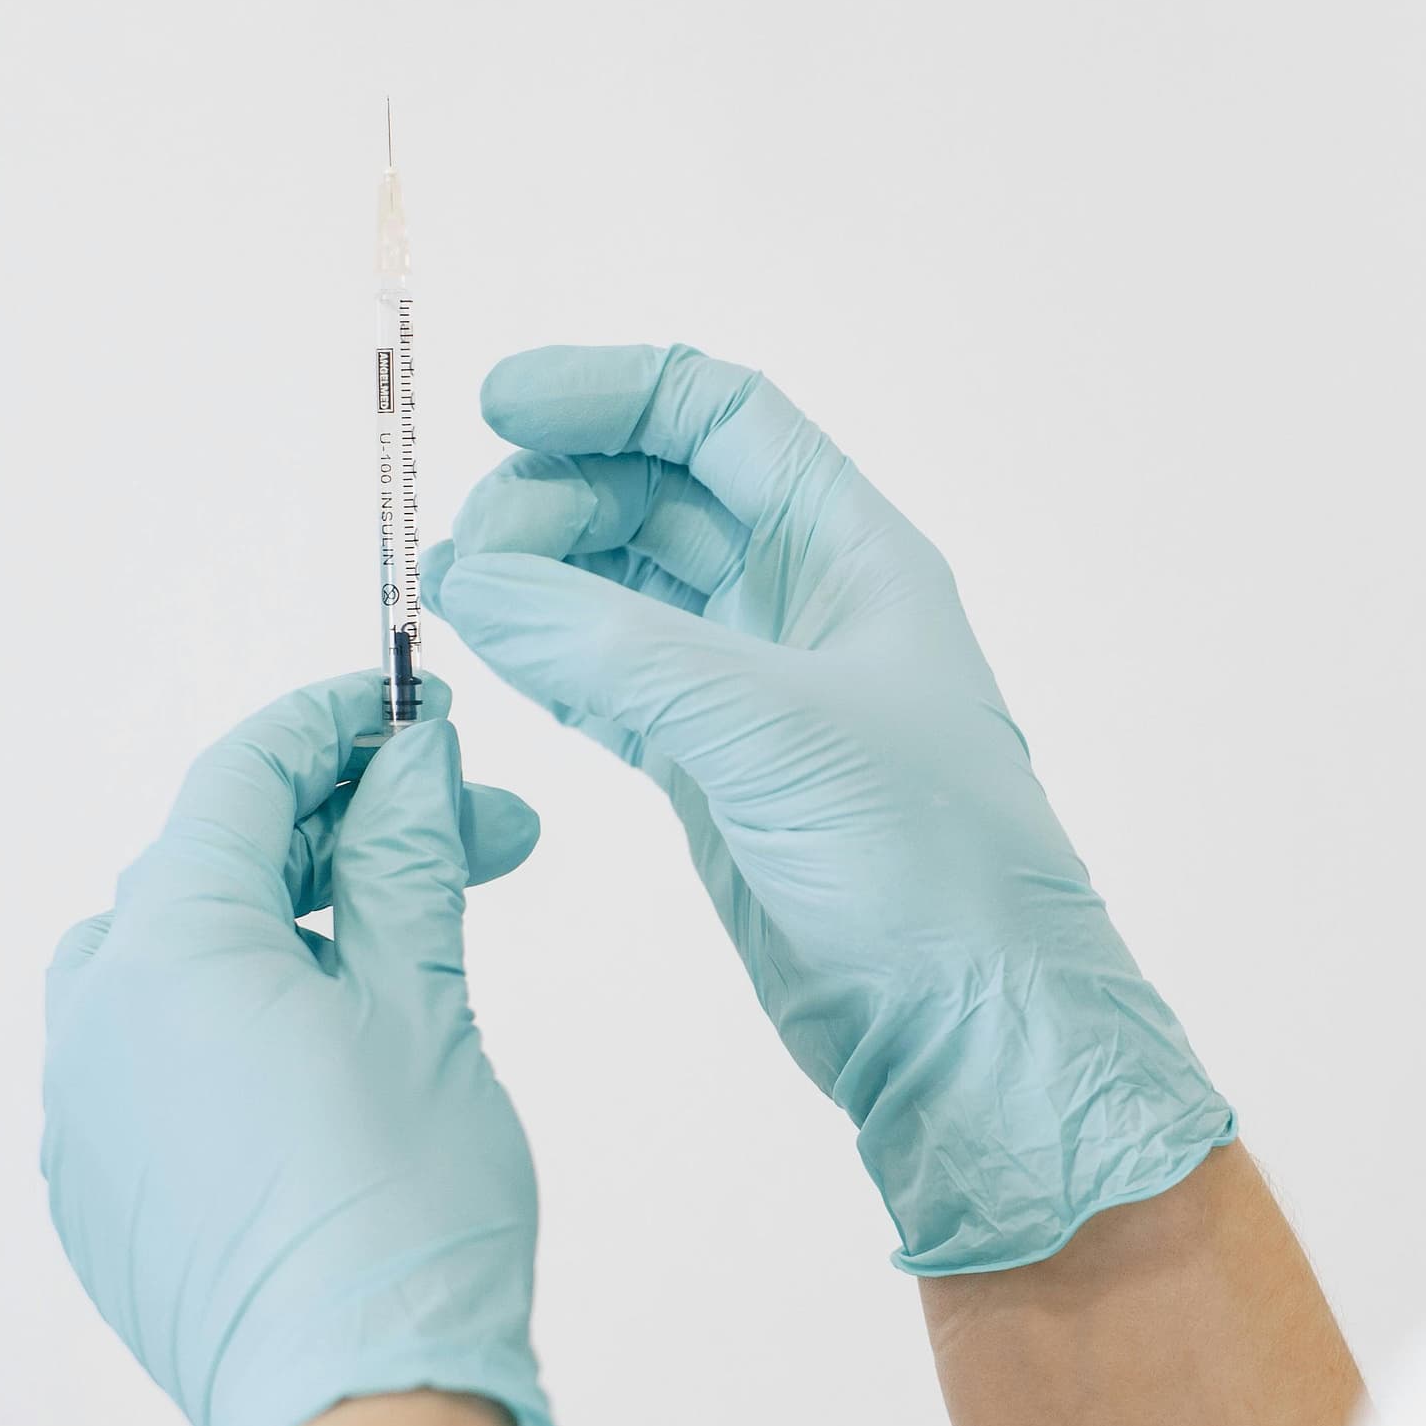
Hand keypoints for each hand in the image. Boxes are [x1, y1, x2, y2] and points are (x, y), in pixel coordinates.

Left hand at [41, 673, 563, 1425]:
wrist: (358, 1416)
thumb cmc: (404, 1214)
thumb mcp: (426, 1002)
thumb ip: (405, 862)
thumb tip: (408, 766)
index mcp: (169, 949)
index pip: (242, 780)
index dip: (337, 728)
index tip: (418, 714)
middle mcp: (94, 1020)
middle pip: (207, 868)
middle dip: (342, 836)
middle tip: (470, 836)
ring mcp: (81, 1118)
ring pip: (171, 966)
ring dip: (283, 928)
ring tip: (404, 950)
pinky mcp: (97, 1198)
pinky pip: (154, 1065)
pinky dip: (237, 1025)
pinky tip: (336, 1057)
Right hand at [430, 344, 1231, 1274]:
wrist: (970, 1031)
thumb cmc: (927, 867)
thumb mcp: (768, 730)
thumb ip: (615, 646)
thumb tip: (477, 580)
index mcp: (855, 555)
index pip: (721, 417)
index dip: (611, 394)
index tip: (499, 406)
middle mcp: (809, 607)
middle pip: (657, 494)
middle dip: (556, 499)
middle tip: (470, 556)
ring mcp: (760, 692)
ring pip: (628, 589)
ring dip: (541, 578)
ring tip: (455, 599)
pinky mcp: (720, 776)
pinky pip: (616, 682)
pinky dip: (551, 660)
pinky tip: (493, 653)